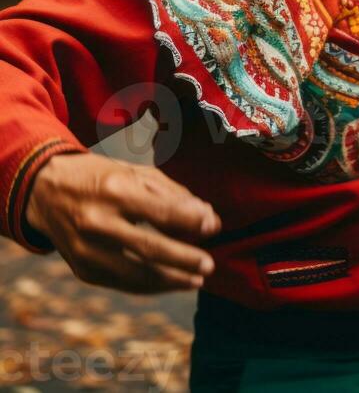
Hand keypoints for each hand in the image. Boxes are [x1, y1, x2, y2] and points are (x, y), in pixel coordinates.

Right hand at [25, 152, 220, 293]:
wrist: (46, 191)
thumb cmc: (100, 176)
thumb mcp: (134, 172)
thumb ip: (172, 193)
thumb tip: (207, 217)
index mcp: (113, 190)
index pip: (159, 211)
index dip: (190, 221)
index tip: (214, 226)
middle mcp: (97, 222)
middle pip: (149, 248)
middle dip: (184, 259)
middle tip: (210, 264)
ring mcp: (87, 250)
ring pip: (136, 274)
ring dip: (171, 281)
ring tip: (197, 279)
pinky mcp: (82, 270)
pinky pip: (122, 283)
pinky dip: (150, 285)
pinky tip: (172, 282)